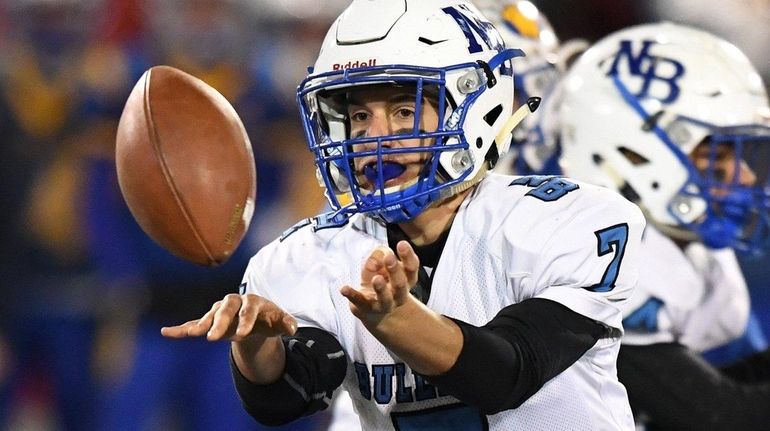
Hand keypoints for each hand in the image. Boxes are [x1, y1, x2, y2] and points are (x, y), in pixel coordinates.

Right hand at [161, 293, 296, 341]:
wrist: (256, 319)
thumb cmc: (269, 319)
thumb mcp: (280, 321)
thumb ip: (286, 323)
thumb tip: (293, 328)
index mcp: (252, 301)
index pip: (248, 309)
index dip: (246, 320)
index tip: (242, 335)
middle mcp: (234, 303)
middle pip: (225, 309)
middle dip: (219, 322)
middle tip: (213, 338)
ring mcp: (220, 311)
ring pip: (209, 316)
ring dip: (200, 325)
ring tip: (192, 334)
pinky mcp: (210, 321)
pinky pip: (194, 323)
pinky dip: (181, 328)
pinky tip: (167, 332)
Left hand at [340, 241, 419, 327]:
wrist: (375, 311)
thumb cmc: (382, 279)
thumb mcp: (381, 264)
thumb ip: (379, 256)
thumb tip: (373, 262)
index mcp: (406, 280)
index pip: (411, 268)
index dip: (408, 256)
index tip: (401, 243)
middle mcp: (399, 294)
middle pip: (400, 283)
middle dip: (395, 270)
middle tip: (389, 257)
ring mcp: (384, 304)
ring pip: (385, 298)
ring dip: (381, 288)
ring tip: (376, 278)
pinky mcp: (366, 308)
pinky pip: (360, 302)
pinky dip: (352, 295)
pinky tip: (344, 289)